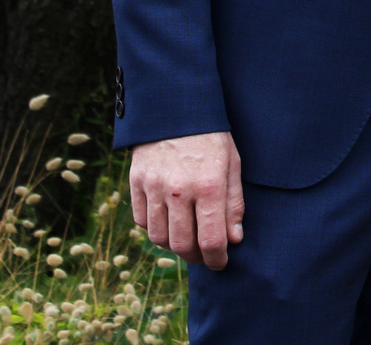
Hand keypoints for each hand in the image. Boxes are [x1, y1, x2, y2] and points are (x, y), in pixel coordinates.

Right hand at [129, 131, 244, 268]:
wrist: (175, 108)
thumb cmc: (211, 136)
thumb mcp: (232, 164)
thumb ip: (234, 203)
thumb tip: (234, 238)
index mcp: (208, 185)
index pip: (211, 240)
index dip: (217, 259)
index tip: (220, 262)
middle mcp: (178, 190)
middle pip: (181, 245)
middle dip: (195, 257)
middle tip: (204, 254)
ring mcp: (153, 187)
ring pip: (158, 237)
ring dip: (174, 245)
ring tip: (187, 238)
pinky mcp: (136, 183)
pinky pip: (141, 221)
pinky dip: (154, 228)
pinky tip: (168, 221)